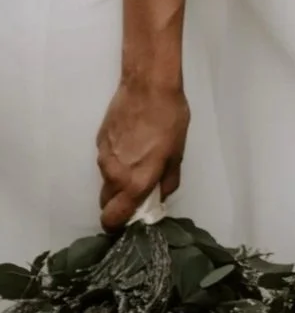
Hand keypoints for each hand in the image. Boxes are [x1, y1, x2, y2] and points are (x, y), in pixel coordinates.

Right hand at [96, 77, 187, 229]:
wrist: (147, 88)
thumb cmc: (169, 120)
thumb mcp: (177, 153)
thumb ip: (167, 180)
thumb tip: (160, 196)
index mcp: (134, 182)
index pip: (113, 218)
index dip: (118, 225)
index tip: (128, 222)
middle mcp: (114, 175)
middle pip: (107, 203)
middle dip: (118, 204)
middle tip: (137, 193)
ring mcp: (103, 158)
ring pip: (107, 181)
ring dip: (118, 181)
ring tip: (139, 162)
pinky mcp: (99, 143)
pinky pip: (106, 161)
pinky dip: (116, 161)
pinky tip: (132, 144)